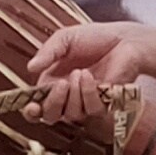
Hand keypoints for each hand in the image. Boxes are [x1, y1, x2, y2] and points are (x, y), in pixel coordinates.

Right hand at [27, 20, 150, 126]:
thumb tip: (30, 67)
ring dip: (73, 94)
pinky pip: (91, 110)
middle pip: (51, 116)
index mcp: (52, 81)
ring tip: (80, 72)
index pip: (36, 105)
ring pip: (71, 115)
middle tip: (61, 85)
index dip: (31, 111)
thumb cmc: (96, 38)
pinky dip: (89, 92)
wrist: (124, 40)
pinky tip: (91, 77)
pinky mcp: (104, 104)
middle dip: (52, 103)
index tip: (31, 106)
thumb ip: (48, 52)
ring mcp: (85, 102)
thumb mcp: (66, 38)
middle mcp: (67, 96)